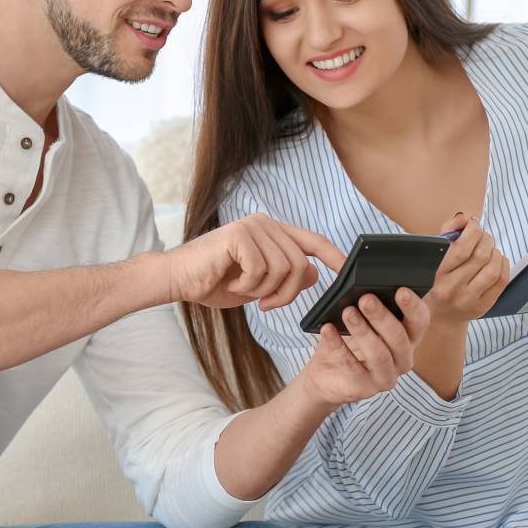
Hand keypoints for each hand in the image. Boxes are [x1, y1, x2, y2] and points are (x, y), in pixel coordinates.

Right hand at [159, 213, 346, 309]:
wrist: (178, 279)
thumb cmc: (215, 282)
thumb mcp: (259, 286)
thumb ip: (286, 278)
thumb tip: (315, 274)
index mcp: (273, 233)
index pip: (314, 242)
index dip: (335, 257)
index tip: (349, 272)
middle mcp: (266, 224)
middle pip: (300, 265)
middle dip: (286, 293)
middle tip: (265, 303)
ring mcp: (252, 226)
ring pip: (283, 269)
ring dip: (263, 291)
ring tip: (243, 289)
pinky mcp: (239, 235)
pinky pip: (261, 269)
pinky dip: (248, 286)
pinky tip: (232, 281)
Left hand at [293, 290, 430, 406]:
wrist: (326, 373)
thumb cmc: (348, 339)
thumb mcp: (358, 316)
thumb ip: (365, 299)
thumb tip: (359, 277)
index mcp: (407, 337)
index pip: (420, 321)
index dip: (413, 306)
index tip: (400, 290)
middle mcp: (402, 358)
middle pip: (399, 338)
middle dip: (382, 317)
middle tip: (366, 299)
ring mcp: (386, 377)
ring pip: (379, 355)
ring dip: (363, 331)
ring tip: (347, 312)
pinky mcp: (365, 389)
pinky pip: (352, 366)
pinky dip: (338, 345)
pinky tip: (327, 329)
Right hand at [424, 213, 511, 326]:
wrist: (443, 316)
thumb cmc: (441, 282)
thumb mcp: (437, 257)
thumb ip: (448, 232)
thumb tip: (464, 218)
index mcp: (441, 275)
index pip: (461, 249)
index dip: (472, 231)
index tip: (473, 224)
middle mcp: (455, 288)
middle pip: (480, 256)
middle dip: (486, 238)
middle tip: (484, 236)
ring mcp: (471, 299)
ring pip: (493, 268)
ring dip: (495, 251)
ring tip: (490, 249)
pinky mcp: (485, 305)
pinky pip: (502, 280)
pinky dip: (503, 264)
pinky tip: (498, 260)